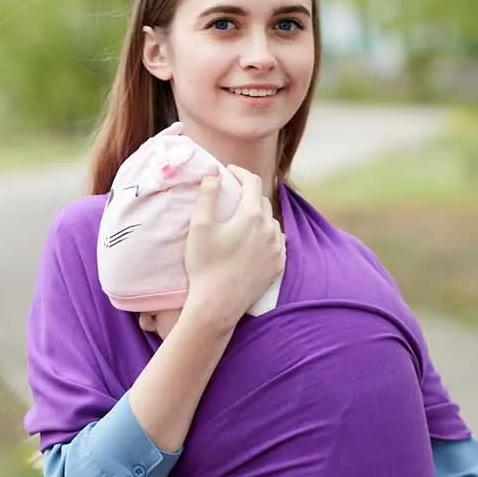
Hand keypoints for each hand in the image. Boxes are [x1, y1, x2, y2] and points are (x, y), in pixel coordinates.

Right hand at [183, 168, 283, 327]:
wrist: (218, 305)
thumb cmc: (205, 265)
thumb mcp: (199, 226)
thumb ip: (207, 194)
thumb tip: (214, 172)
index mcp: (252, 215)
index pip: (252, 181)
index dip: (240, 172)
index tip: (229, 172)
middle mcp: (270, 229)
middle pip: (262, 201)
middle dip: (248, 194)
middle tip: (233, 195)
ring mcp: (277, 248)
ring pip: (271, 222)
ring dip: (258, 216)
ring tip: (242, 220)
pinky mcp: (278, 265)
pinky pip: (276, 242)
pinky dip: (267, 236)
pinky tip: (254, 241)